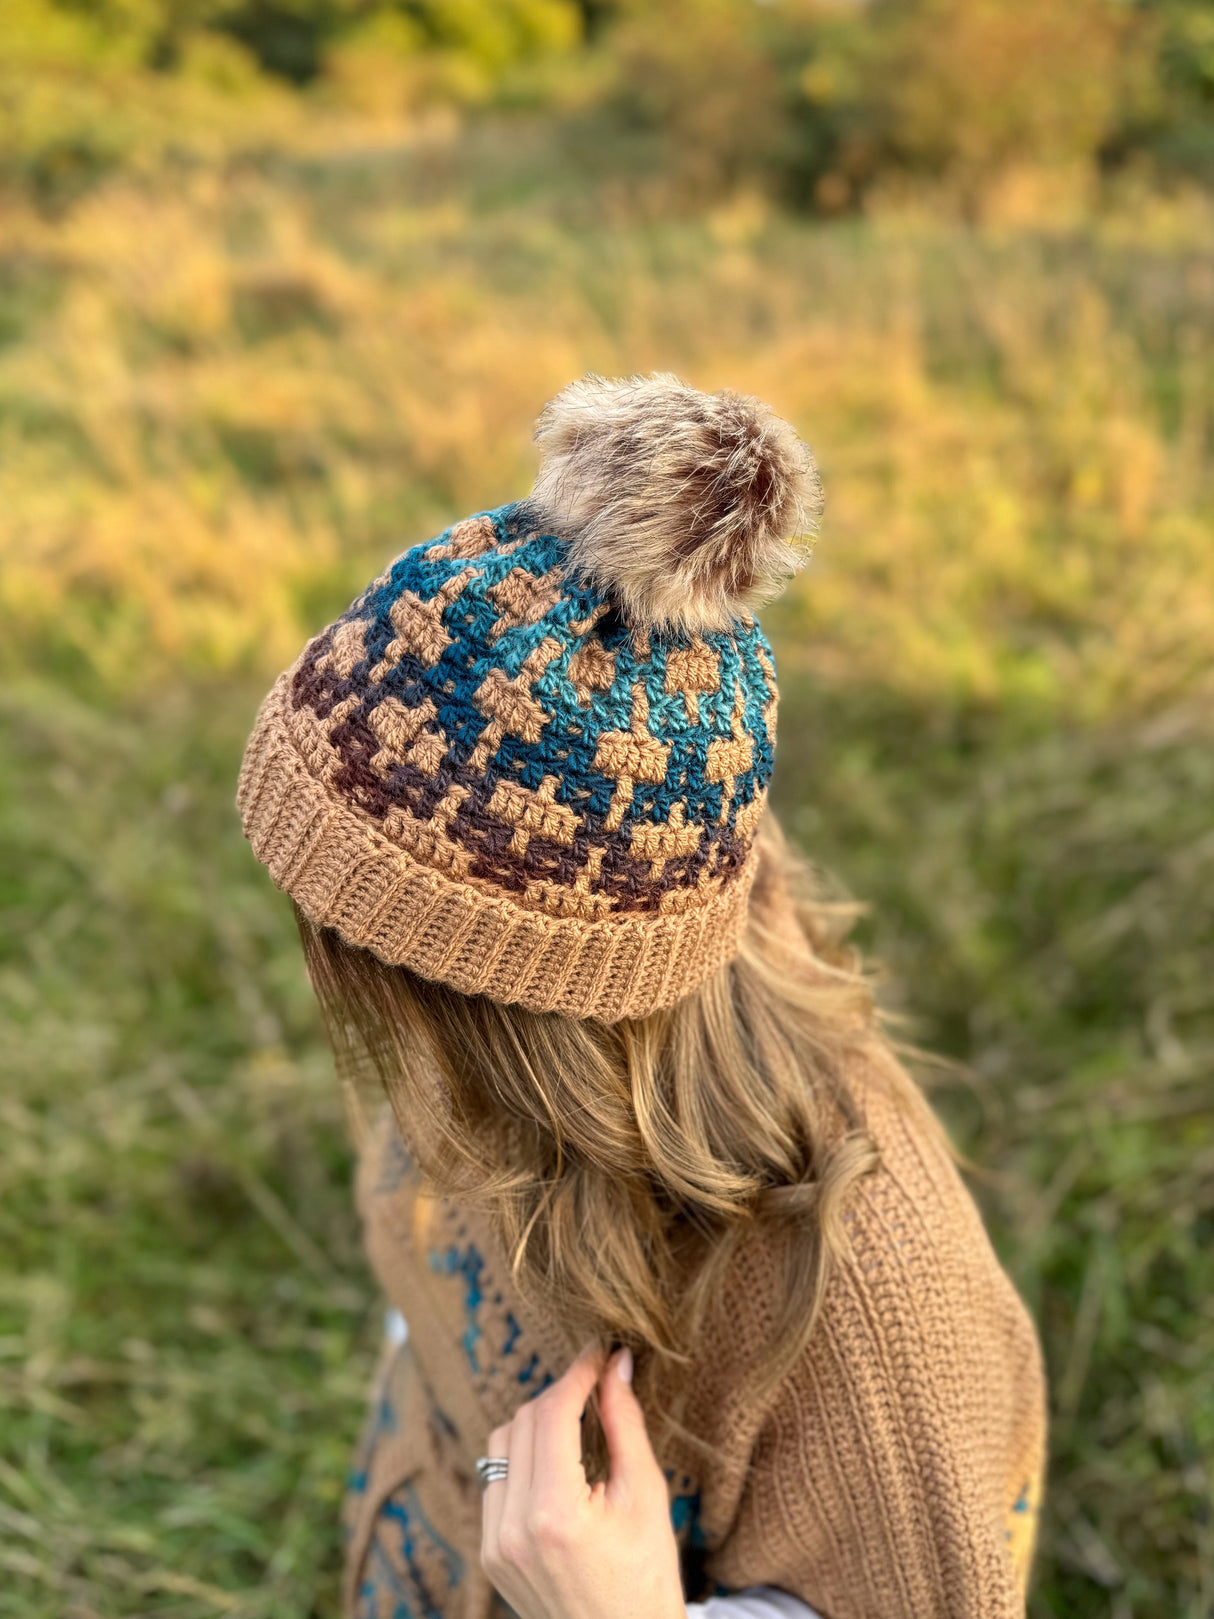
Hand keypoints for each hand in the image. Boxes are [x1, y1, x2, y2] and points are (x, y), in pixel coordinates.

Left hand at [480, 1343, 685, 1618]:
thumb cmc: (647, 1577)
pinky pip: (495, 1481)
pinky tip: (557, 1466)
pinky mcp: (489, 1554)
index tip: (599, 1351)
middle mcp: (513, 1528)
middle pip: (524, 1420)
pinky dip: (522, 1459)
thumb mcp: (646, 1496)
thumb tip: (617, 1363)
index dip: (577, 1372)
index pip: (553, 1412)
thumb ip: (624, 1424)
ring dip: (536, 1423)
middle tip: (596, 1385)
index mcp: (555, 1514)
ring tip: (577, 1427)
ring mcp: (494, 1544)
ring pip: (500, 1444)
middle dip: (560, 1394)